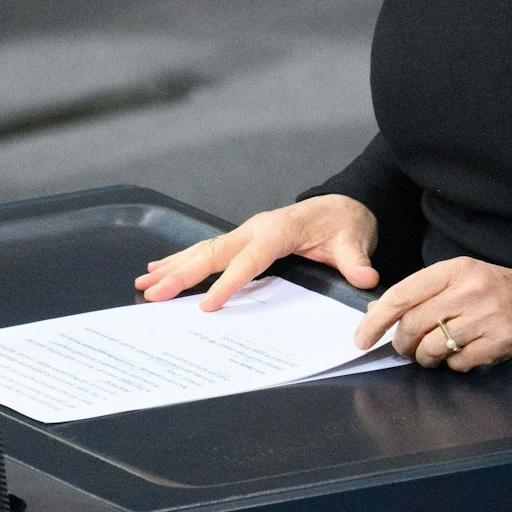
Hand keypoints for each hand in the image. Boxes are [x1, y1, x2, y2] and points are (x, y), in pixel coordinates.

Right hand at [134, 195, 379, 310]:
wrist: (341, 205)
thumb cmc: (345, 223)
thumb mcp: (355, 240)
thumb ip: (356, 260)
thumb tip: (366, 278)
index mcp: (278, 230)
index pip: (249, 260)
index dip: (228, 283)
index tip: (207, 306)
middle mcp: (255, 229)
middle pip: (212, 253)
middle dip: (181, 274)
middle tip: (153, 293)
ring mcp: (245, 232)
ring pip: (203, 250)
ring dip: (172, 267)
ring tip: (144, 283)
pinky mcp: (242, 239)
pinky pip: (207, 250)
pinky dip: (181, 260)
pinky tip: (159, 269)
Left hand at [350, 257, 511, 370]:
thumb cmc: (508, 293)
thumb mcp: (468, 279)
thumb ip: (428, 292)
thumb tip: (382, 312)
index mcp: (457, 268)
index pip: (402, 294)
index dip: (376, 319)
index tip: (361, 338)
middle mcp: (470, 288)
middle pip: (413, 324)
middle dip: (402, 344)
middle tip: (405, 351)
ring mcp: (488, 314)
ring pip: (433, 346)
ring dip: (427, 359)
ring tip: (434, 357)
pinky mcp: (502, 340)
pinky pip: (460, 361)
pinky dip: (455, 365)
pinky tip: (465, 357)